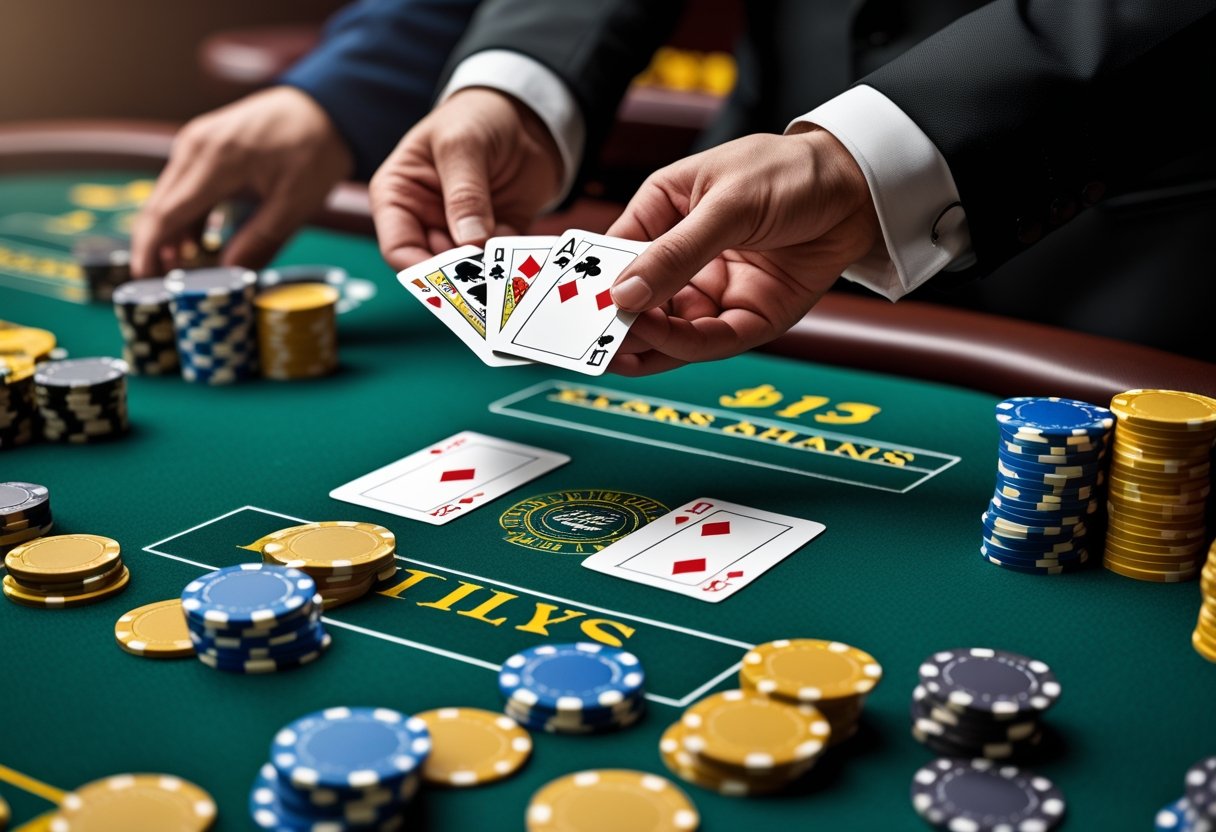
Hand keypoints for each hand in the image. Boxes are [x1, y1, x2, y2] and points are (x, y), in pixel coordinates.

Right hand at [131, 86, 353, 276]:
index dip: (149, 251)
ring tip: (184, 268)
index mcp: (215, 161)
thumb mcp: (296, 203)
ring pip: (169, 194)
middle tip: (162, 284)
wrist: (326, 107)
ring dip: (171, 232)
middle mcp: (195, 146)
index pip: (166, 214)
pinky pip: (182, 182)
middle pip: (159, 205)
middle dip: (156, 247)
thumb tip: (230, 274)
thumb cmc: (316, 152)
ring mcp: (196, 140)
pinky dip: (185, 213)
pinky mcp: (203, 142)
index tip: (142, 281)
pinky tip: (197, 240)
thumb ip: (261, 240)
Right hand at [369, 88, 562, 269]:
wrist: (526, 113)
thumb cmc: (477, 117)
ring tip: (514, 268)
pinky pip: (505, 263)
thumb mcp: (463, 145)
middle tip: (492, 276)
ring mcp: (462, 233)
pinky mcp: (498, 238)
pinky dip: (517, 265)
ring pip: (472, 272)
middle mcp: (426, 221)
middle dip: (463, 276)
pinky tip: (531, 259)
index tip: (455, 279)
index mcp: (399, 197)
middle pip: (436, 268)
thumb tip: (470, 241)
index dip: (422, 271)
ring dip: (493, 274)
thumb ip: (464, 193)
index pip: (399, 248)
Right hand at [605, 128, 882, 375]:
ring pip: (670, 329)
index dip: (595, 283)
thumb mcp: (726, 203)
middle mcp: (686, 258)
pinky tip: (663, 342)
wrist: (859, 187)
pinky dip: (685, 345)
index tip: (574, 306)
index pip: (618, 257)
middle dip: (617, 324)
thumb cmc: (789, 172)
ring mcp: (716, 290)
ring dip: (646, 342)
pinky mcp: (748, 316)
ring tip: (620, 350)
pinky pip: (711, 339)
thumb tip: (625, 292)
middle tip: (592, 341)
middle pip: (641, 302)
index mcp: (665, 215)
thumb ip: (676, 251)